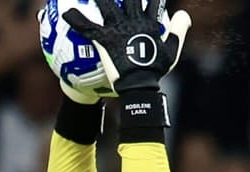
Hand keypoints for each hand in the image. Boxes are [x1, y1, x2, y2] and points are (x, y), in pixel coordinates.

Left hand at [64, 0, 190, 94]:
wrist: (139, 85)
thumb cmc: (154, 71)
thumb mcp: (172, 51)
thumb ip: (178, 31)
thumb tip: (184, 14)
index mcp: (149, 23)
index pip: (154, 2)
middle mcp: (133, 21)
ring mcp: (118, 29)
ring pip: (106, 5)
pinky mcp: (104, 39)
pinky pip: (87, 27)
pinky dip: (76, 20)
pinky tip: (65, 13)